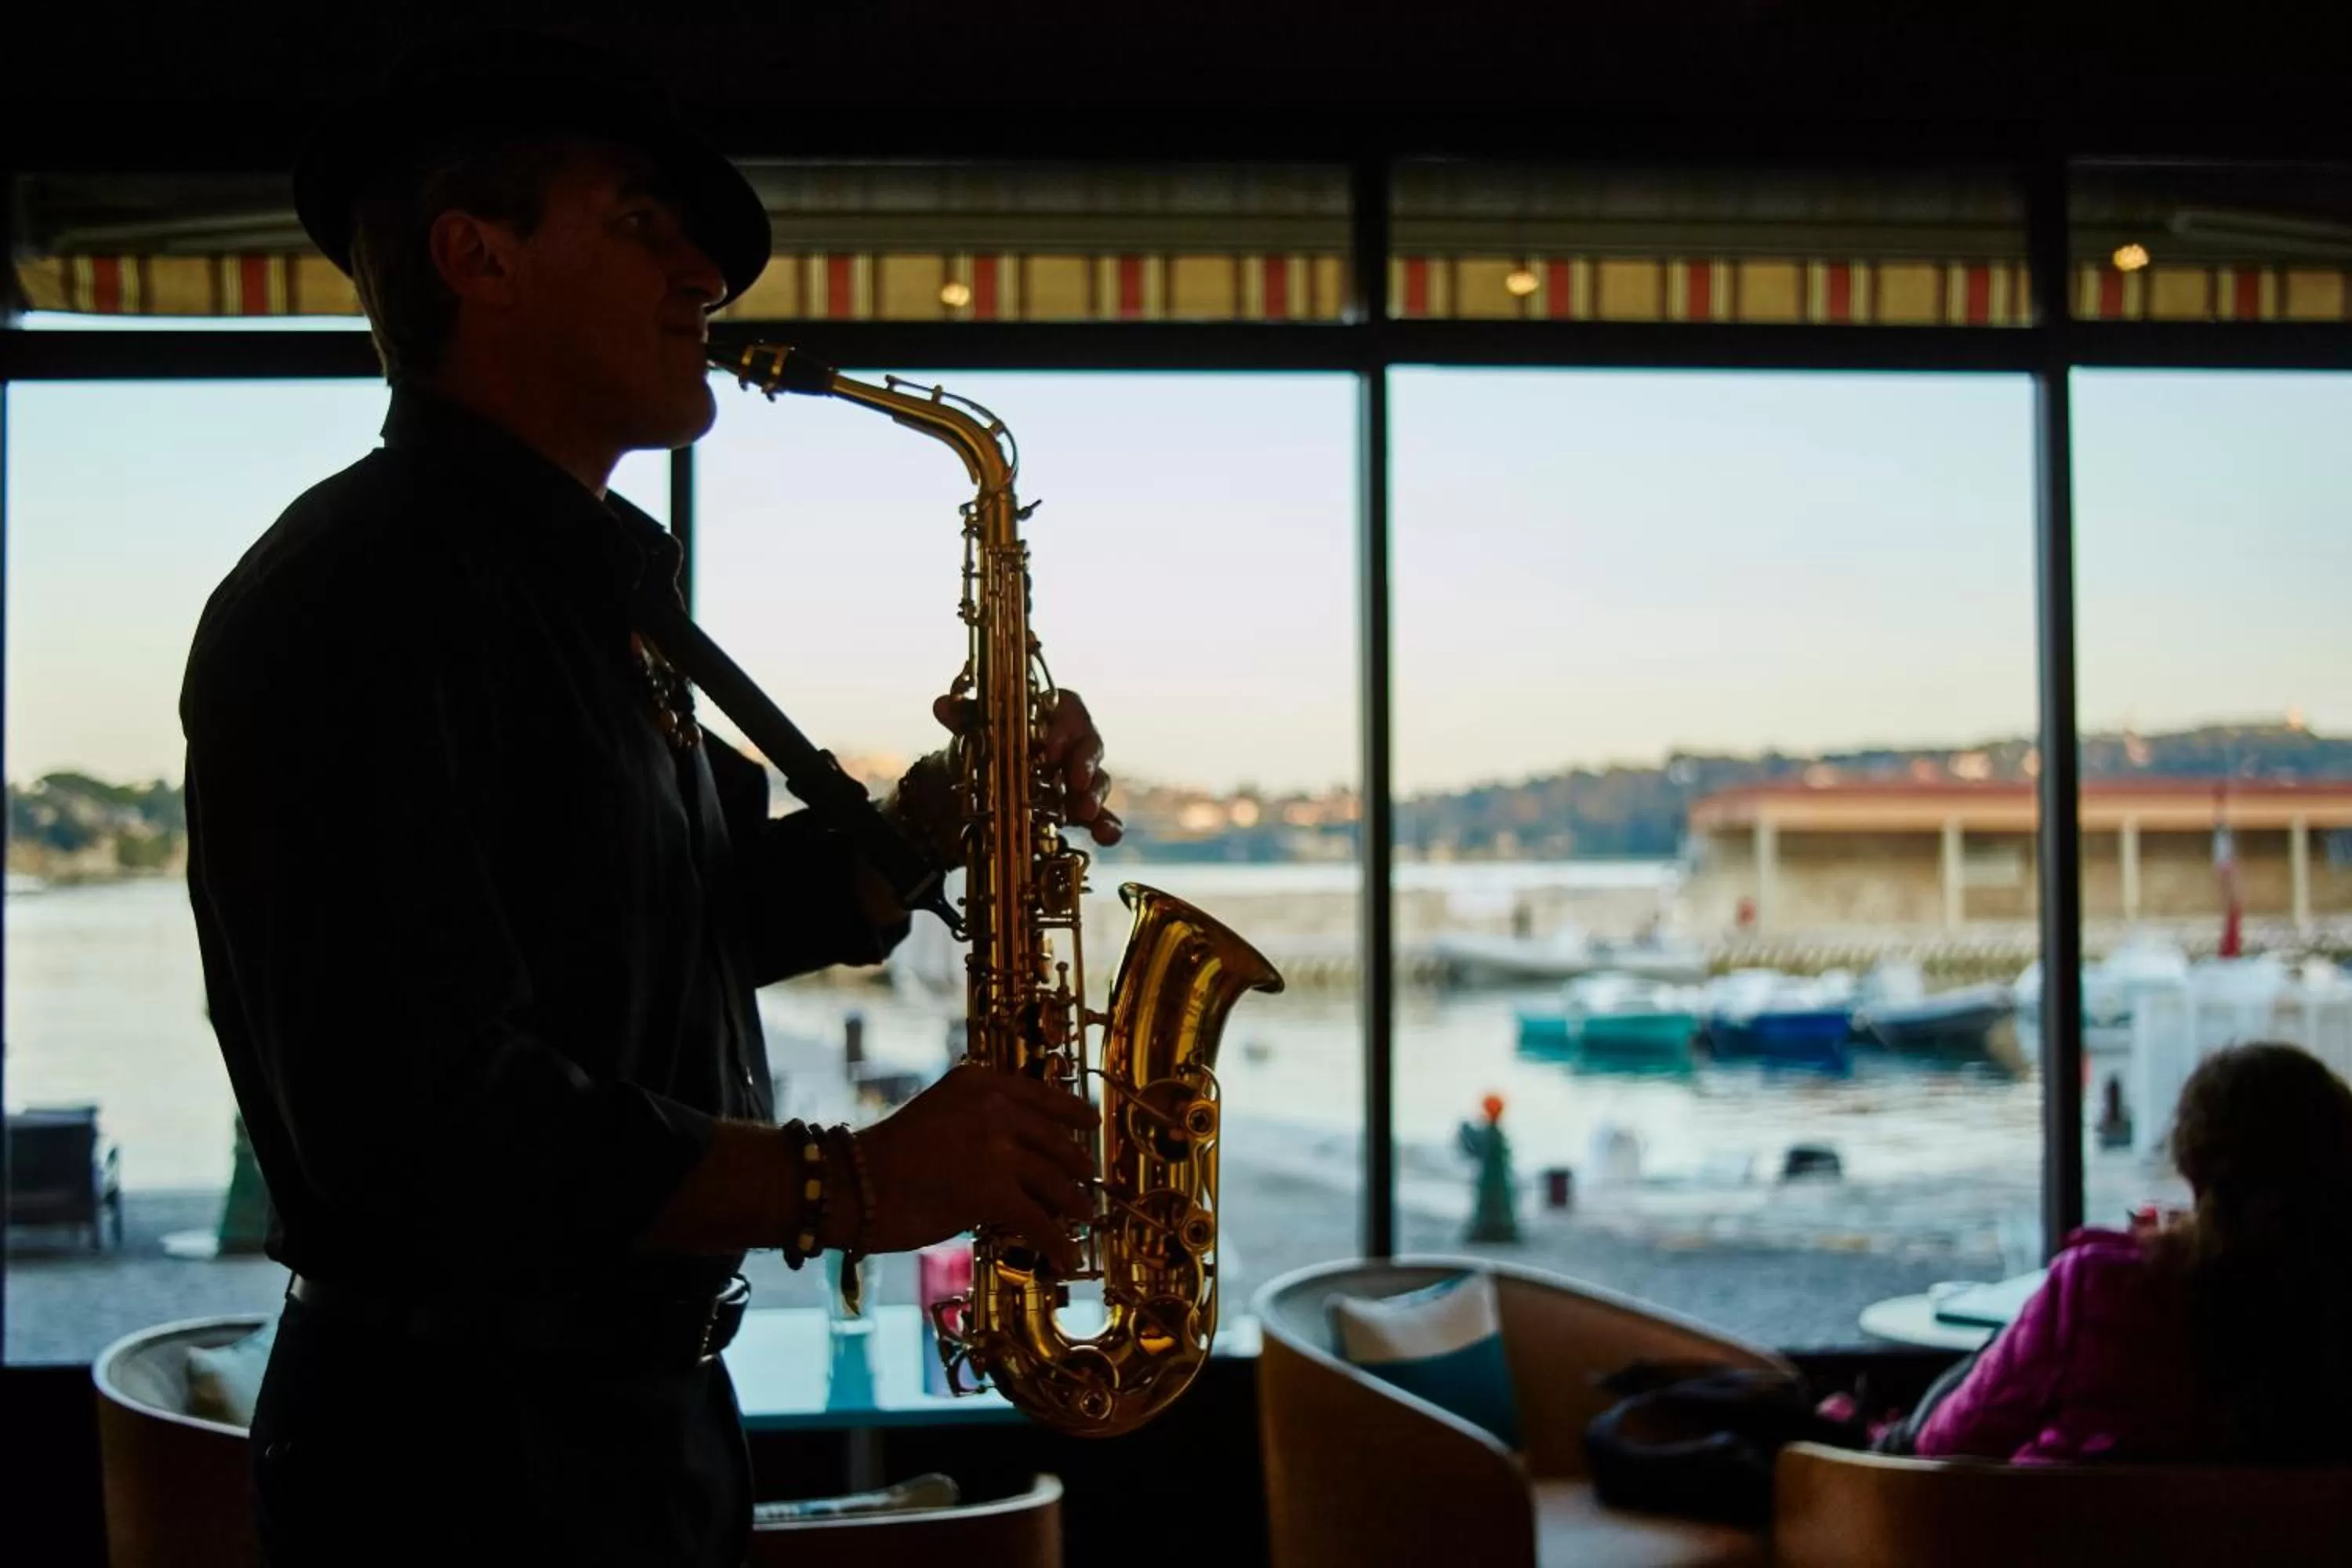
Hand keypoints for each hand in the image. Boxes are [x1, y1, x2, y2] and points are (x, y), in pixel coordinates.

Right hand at [853, 1062, 1098, 1271]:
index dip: (1073, 1112)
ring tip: (1083, 1218)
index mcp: (979, 1083)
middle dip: (1077, 1167)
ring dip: (1074, 1205)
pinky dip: (1058, 1243)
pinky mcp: (991, 1192)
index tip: (1091, 1123)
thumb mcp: (941, 1117)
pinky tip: (1066, 1258)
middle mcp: (992, 1108)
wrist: (852, 1186)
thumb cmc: (890, 1158)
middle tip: (1088, 1182)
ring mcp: (994, 1148)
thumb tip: (1024, 1153)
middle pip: (1055, 1141)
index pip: (1042, 1095)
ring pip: (1054, 1182)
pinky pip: (1039, 1222)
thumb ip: (981, 1122)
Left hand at [928, 687, 1122, 845]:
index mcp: (1052, 713)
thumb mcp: (972, 731)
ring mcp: (1077, 777)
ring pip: (1097, 781)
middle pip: (1089, 746)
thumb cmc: (984, 745)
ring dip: (1095, 796)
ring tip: (1087, 813)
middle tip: (1075, 782)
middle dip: (1085, 765)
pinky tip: (1108, 837)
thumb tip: (941, 705)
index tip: (1049, 749)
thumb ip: (964, 718)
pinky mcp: (1079, 808)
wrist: (979, 783)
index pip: (1069, 710)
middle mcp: (1071, 742)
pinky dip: (1108, 825)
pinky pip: (1101, 815)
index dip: (1065, 728)